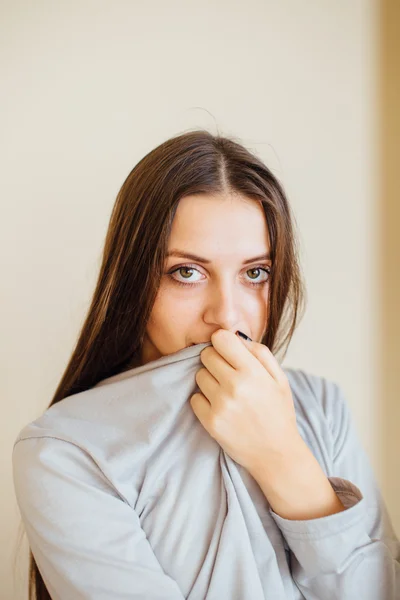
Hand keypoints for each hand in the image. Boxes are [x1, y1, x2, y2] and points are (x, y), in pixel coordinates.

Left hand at [190, 328, 301, 474]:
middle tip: (228, 374)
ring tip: (226, 393)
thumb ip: (259, 352)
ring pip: (199, 375)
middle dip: (215, 361)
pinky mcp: (210, 421)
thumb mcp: (279, 378)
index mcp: (253, 371)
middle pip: (206, 355)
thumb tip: (235, 337)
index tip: (228, 352)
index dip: (222, 343)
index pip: (220, 338)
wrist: (276, 454)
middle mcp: (234, 385)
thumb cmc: (278, 412)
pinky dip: (204, 401)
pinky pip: (194, 398)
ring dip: (209, 381)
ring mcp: (220, 404)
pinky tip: (220, 407)